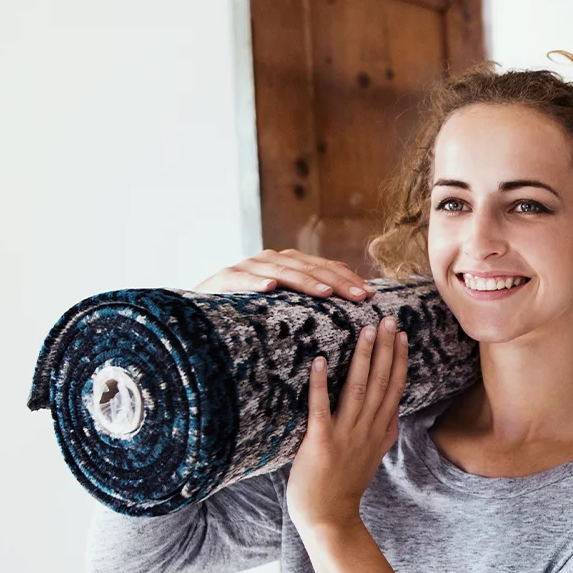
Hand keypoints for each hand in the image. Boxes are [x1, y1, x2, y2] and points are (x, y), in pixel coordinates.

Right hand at [195, 249, 375, 299]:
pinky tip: (269, 288)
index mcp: (288, 264)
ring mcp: (247, 267)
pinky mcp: (224, 278)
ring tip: (326, 294)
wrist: (200, 312)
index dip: (348, 279)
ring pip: (281, 271)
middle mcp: (270, 260)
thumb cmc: (249, 310)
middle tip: (360, 297)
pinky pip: (241, 280)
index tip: (372, 296)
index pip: (324, 268)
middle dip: (337, 282)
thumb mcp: (284, 305)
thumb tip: (352, 303)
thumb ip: (310, 300)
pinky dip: (255, 282)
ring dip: (305, 281)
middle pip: (309, 267)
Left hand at [286, 317, 408, 530]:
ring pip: (358, 390)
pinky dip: (320, 384)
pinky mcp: (321, 443)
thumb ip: (382, 433)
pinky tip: (318, 361)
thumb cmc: (344, 487)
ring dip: (363, 359)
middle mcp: (367, 430)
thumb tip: (392, 412)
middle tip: (388, 319)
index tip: (401, 334)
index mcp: (380, 432)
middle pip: (381, 383)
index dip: (399, 360)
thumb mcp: (372, 457)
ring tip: (365, 331)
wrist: (330, 519)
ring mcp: (345, 436)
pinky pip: (321, 409)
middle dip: (385, 349)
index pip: (394, 389)